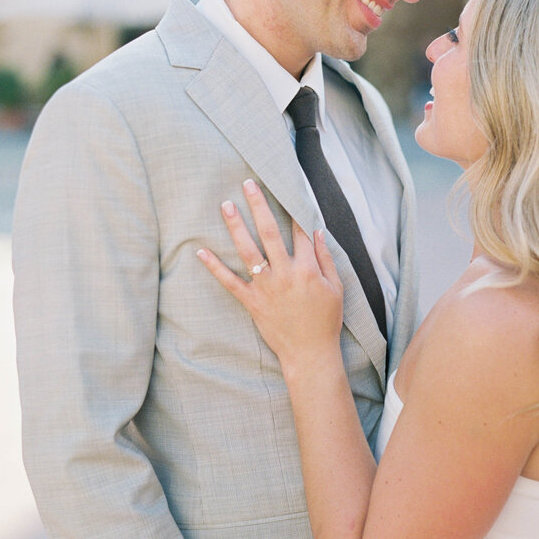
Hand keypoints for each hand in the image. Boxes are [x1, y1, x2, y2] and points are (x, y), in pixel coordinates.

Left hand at [197, 179, 343, 370]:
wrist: (310, 354)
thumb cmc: (326, 321)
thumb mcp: (336, 287)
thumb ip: (326, 258)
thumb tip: (318, 231)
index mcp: (307, 268)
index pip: (299, 232)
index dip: (294, 209)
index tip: (287, 189)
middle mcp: (285, 273)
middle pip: (269, 231)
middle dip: (258, 205)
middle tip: (248, 184)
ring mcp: (266, 287)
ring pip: (248, 250)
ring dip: (236, 226)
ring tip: (226, 205)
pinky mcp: (252, 302)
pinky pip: (229, 282)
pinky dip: (214, 267)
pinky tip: (201, 251)